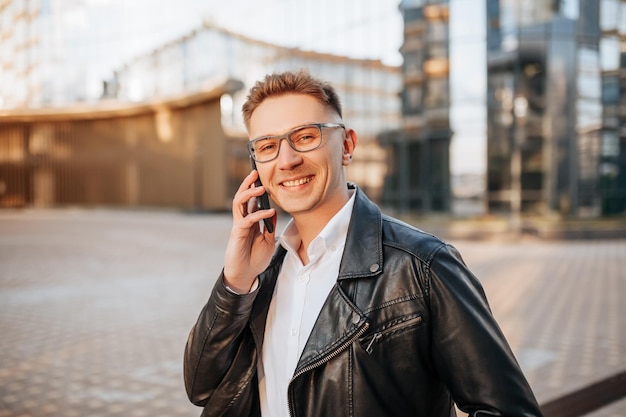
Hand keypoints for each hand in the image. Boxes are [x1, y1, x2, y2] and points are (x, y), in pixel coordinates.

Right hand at [223, 170, 276, 292]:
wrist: (246, 275)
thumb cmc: (255, 259)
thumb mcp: (268, 241)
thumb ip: (269, 226)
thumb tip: (273, 212)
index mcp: (249, 221)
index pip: (251, 200)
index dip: (255, 188)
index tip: (263, 178)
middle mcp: (242, 220)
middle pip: (242, 197)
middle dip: (247, 183)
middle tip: (255, 172)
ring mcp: (239, 226)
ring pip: (239, 203)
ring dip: (248, 193)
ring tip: (260, 187)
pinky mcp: (237, 233)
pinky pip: (247, 219)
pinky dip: (258, 214)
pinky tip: (268, 212)